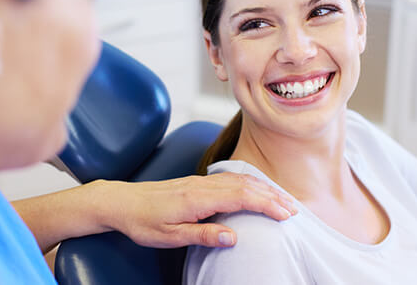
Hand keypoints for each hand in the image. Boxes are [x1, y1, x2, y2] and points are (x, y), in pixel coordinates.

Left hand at [92, 173, 297, 247]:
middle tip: (294, 209)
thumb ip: (202, 235)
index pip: (242, 197)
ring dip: (264, 188)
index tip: (286, 214)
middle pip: (246, 185)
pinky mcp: (197, 182)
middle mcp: (202, 185)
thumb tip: (233, 237)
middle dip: (273, 196)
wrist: (122, 201)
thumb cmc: (143, 221)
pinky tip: (256, 188)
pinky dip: (249, 183)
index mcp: (198, 198)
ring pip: (240, 179)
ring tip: (283, 199)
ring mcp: (200, 181)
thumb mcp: (169, 236)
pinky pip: (230, 178)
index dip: (267, 204)